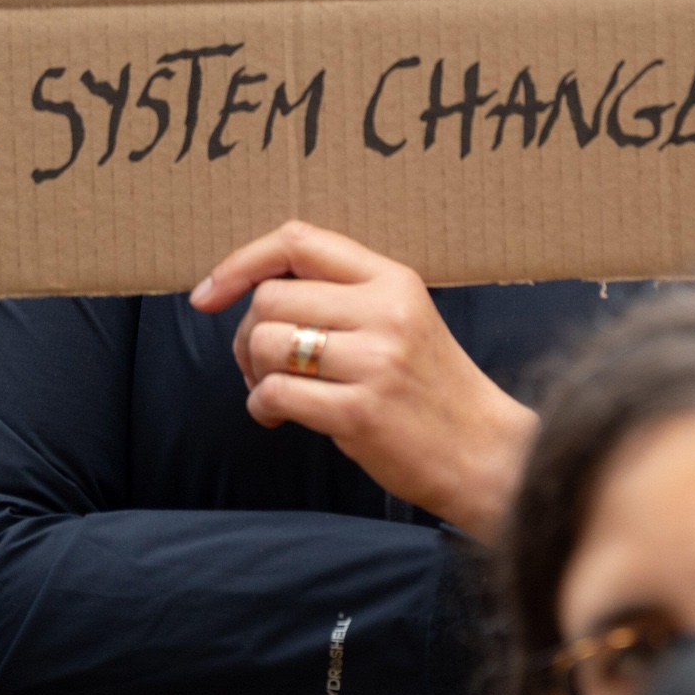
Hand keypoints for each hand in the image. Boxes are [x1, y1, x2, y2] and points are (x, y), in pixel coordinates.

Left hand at [191, 221, 536, 543]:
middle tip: (260, 368)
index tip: (208, 295)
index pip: (298, 241)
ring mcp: (375, 361)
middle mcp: (385, 311)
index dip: (241, 262)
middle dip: (244, 337)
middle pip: (269, 299)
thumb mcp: (401, 320)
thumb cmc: (430, 389)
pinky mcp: (361, 412)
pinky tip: (280, 418)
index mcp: (392, 279)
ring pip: (265, 343)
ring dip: (253, 373)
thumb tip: (252, 290)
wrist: (486, 453)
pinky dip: (262, 407)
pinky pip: (276, 393)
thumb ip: (342, 297)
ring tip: (275, 394)